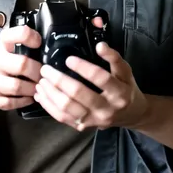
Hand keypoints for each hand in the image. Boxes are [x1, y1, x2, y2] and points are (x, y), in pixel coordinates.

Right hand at [0, 25, 41, 110]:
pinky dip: (23, 101)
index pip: (13, 35)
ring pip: (16, 86)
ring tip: (38, 88)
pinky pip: (11, 102)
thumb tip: (51, 50)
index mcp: (4, 45)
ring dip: (32, 89)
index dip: (29, 37)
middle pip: (21, 64)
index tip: (38, 43)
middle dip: (37, 71)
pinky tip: (29, 97)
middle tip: (43, 75)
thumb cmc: (7, 61)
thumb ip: (29, 46)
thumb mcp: (14, 47)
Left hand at [33, 18, 147, 131]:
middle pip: (79, 94)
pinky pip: (62, 118)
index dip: (84, 68)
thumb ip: (114, 58)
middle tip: (46, 69)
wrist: (131, 114)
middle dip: (59, 80)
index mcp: (119, 93)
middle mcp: (107, 109)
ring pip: (67, 108)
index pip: (100, 79)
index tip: (68, 59)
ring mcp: (94, 120)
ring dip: (50, 93)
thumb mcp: (125, 71)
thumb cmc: (125, 89)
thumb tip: (100, 45)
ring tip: (41, 81)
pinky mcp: (84, 126)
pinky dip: (49, 106)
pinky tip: (41, 95)